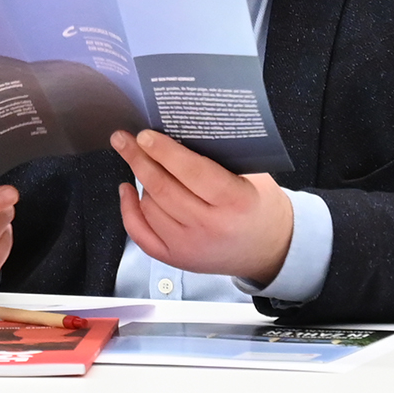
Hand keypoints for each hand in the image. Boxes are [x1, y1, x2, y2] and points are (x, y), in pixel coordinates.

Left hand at [111, 129, 294, 285]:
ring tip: (141, 162)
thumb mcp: (252, 175)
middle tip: (124, 139)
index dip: (164, 151)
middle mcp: (211, 227)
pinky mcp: (177, 259)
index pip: (193, 172)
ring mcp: (191, 246)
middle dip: (139, 159)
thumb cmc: (259, 205)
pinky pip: (141, 234)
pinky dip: (129, 210)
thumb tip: (176, 133)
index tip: (145, 135)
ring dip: (140, 181)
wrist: (269, 248)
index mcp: (235, 201)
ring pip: (150, 207)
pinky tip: (128, 190)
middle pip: (164, 189)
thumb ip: (220, 158)